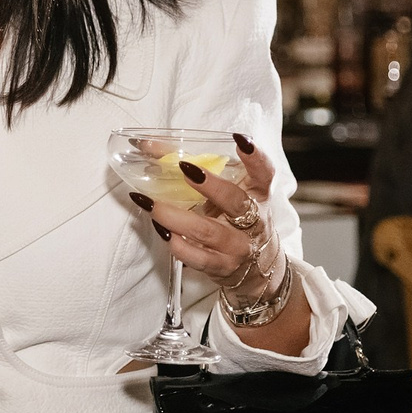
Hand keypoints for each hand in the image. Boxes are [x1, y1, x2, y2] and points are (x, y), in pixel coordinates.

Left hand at [132, 133, 314, 354]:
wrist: (257, 271)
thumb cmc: (236, 222)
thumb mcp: (227, 196)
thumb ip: (198, 170)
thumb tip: (147, 146)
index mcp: (257, 197)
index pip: (264, 174)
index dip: (255, 157)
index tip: (241, 141)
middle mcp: (253, 222)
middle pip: (236, 202)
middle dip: (211, 185)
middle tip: (185, 168)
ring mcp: (237, 246)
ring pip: (208, 231)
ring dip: (175, 216)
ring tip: (150, 202)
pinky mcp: (221, 266)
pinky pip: (196, 257)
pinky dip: (175, 243)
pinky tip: (160, 229)